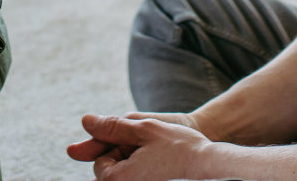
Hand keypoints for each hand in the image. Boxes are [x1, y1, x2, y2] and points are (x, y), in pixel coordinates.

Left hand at [66, 110, 199, 165]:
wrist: (211, 167)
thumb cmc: (179, 147)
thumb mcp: (143, 128)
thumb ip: (111, 127)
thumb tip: (85, 121)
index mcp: (117, 180)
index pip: (99, 163)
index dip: (118, 146)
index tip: (143, 143)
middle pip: (111, 175)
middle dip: (124, 160)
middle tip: (154, 153)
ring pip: (125, 178)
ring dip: (133, 167)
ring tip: (159, 162)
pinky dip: (143, 175)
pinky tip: (162, 170)